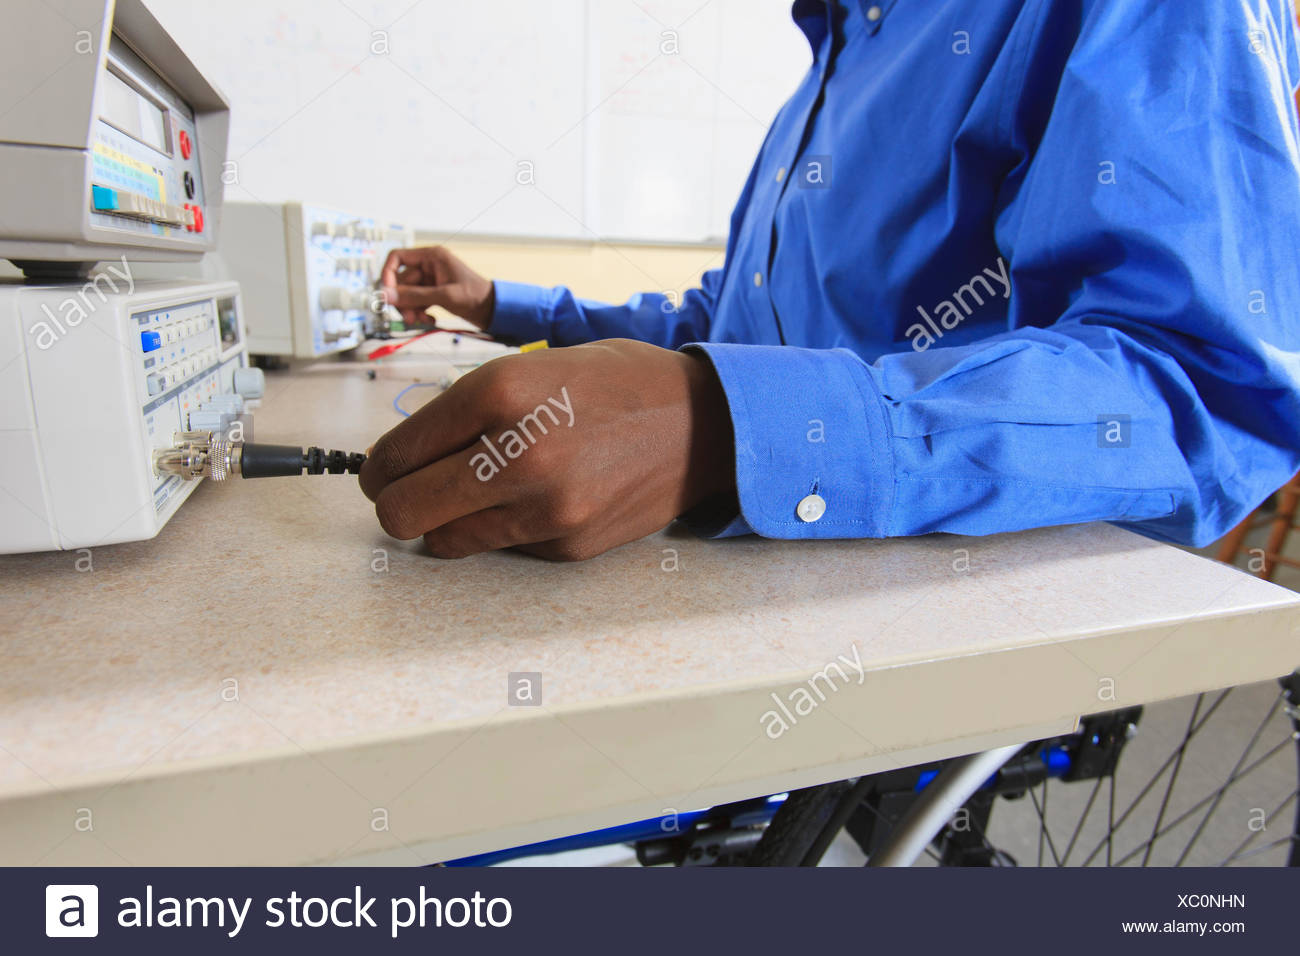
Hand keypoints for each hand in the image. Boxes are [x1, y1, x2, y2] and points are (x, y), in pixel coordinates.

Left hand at [359, 339, 734, 560]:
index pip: (393, 454)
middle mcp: (515, 454)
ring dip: (444, 523)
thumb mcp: (533, 367)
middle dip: (394, 504)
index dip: (376, 469)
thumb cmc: (617, 385)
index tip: (380, 474)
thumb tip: (406, 455)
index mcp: (497, 393)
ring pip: (442, 541)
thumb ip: (469, 408)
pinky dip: (501, 530)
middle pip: (401, 511)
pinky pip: (500, 548)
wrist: (703, 422)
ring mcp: (543, 507)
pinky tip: (535, 501)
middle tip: (407, 495)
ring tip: (471, 498)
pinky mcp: (566, 543)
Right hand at [379, 245, 494, 328]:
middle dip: (403, 301)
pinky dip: (419, 313)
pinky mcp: (432, 293)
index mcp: (431, 256)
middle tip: (409, 318)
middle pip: (400, 281)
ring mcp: (430, 280)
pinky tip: (430, 320)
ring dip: (411, 310)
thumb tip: (386, 296)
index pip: (397, 257)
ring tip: (422, 321)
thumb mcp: (444, 295)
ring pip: (407, 295)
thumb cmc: (476, 296)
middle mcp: (428, 266)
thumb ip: (414, 296)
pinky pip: (416, 302)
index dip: (388, 274)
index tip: (387, 294)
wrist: (492, 310)